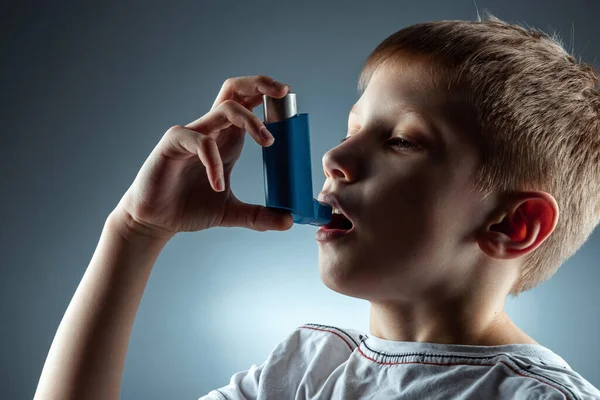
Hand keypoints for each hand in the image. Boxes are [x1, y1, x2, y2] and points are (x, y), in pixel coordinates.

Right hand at [112, 75, 293, 239]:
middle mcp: (212, 130)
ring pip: (224, 108)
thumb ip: (259, 216)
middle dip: (260, 84)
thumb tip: (288, 222)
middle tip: (284, 92)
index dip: (268, 95)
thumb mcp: (232, 213)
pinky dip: (214, 161)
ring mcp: (192, 135)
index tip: (289, 99)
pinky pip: (200, 141)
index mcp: (228, 138)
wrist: (156, 221)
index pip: (248, 103)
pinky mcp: (173, 144)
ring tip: (268, 143)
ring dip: (251, 121)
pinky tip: (218, 185)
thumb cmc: (189, 207)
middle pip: (235, 90)